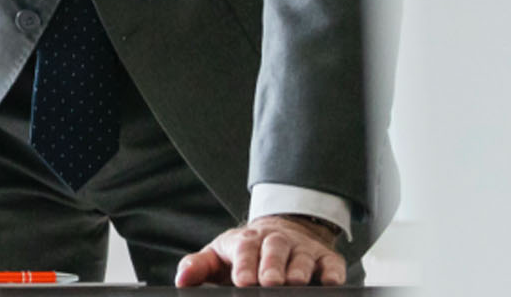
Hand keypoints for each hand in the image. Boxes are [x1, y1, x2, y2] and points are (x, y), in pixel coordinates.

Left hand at [176, 214, 345, 286]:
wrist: (281, 231)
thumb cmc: (245, 252)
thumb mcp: (219, 255)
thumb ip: (199, 266)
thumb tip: (182, 279)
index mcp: (247, 240)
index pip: (244, 248)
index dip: (244, 264)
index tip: (243, 281)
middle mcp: (275, 241)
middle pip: (274, 249)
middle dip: (272, 266)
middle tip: (270, 283)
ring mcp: (301, 248)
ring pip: (302, 257)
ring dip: (299, 269)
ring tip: (295, 283)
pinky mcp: (325, 258)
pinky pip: (331, 263)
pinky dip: (333, 272)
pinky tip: (331, 282)